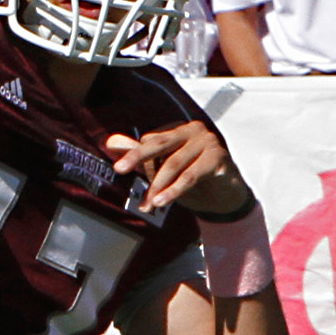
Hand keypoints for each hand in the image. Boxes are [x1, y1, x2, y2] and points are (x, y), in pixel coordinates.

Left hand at [106, 122, 251, 216]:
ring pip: (173, 164)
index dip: (135, 157)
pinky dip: (174, 190)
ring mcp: (208, 142)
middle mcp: (194, 130)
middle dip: (137, 157)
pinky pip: (191, 176)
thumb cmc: (191, 179)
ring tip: (146, 205)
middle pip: (160, 143)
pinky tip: (162, 202)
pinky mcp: (219, 159)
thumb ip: (140, 154)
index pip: (151, 140)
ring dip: (157, 186)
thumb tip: (111, 142)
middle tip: (118, 169)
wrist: (224, 197)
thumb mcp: (163, 168)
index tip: (119, 169)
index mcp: (178, 129)